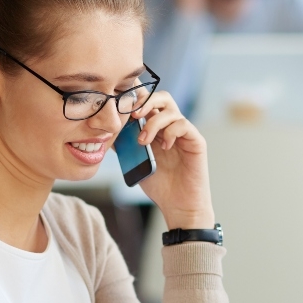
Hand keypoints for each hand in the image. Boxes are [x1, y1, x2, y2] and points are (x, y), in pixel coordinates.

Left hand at [130, 91, 214, 229]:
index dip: (136, 100)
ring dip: (153, 123)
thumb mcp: (134, 162)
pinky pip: (183, 125)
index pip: (148, 102)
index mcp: (156, 128)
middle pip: (162, 97)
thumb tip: (107, 130)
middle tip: (134, 115)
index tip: (122, 107)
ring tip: (143, 141)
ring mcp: (184, 133)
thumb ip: (124, 144)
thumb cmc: (159, 185)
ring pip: (171, 110)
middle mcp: (171, 126)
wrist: (178, 205)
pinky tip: (164, 147)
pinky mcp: (196, 141)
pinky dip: (170, 132)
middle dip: (146, 101)